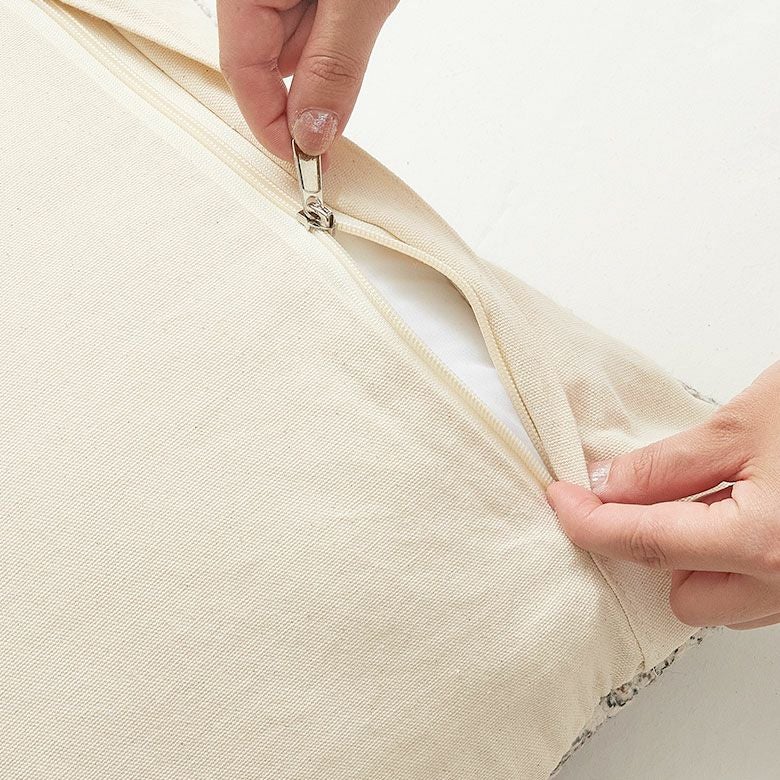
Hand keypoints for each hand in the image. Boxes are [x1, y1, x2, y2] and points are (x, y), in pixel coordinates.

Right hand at [217, 0, 397, 161]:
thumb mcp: (355, 3)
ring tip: (360, 15)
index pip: (242, 72)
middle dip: (310, 89)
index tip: (305, 161)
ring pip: (294, 42)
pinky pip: (310, 19)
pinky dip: (336, 28)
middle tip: (345, 108)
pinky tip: (357, 9)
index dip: (272, 125)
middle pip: (266, 62)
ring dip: (330, 51)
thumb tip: (312, 132)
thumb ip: (332, 66)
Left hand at [547, 361, 779, 629]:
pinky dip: (734, 561)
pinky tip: (743, 513)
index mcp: (763, 544)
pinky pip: (756, 595)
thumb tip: (607, 486)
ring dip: (698, 559)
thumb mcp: (744, 425)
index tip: (558, 500)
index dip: (588, 522)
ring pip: (721, 603)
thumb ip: (668, 465)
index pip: (645, 543)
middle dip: (658, 550)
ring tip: (714, 498)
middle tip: (658, 493)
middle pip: (682, 596)